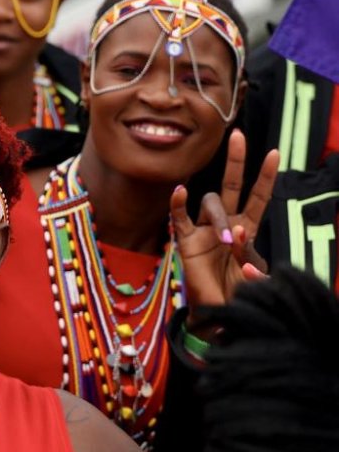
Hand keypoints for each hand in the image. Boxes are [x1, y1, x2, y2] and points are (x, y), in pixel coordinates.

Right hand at [169, 129, 278, 309]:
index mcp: (247, 230)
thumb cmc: (240, 295)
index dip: (265, 177)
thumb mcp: (257, 276)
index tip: (274, 153)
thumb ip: (252, 258)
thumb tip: (237, 240)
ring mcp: (204, 231)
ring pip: (212, 205)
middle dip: (237, 161)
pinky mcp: (185, 242)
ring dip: (222, 219)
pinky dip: (178, 204)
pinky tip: (180, 191)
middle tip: (240, 136)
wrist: (218, 315)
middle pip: (232, 186)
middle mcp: (225, 224)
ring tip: (227, 242)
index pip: (258, 197)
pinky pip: (178, 218)